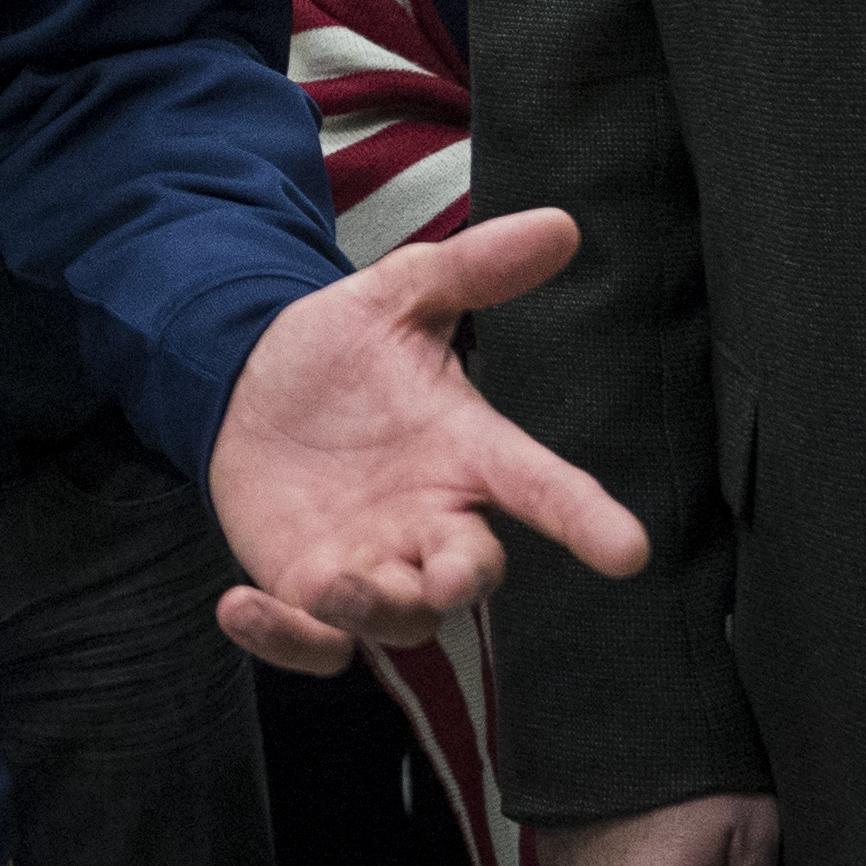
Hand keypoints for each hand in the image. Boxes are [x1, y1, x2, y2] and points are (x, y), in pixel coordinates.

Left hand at [206, 209, 649, 664]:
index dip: (588, 519)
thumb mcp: (400, 296)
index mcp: (467, 453)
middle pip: (470, 574)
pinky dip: (279, 640)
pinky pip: (308, 643)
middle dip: (464, 580)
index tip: (629, 549)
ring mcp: (371, 565)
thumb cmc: (344, 349)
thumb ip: (474, 270)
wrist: (252, 381)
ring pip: (395, 618)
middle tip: (450, 574)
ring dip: (372, 609)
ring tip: (334, 582)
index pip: (542, 487)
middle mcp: (430, 522)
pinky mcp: (307, 591)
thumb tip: (560, 223)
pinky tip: (237, 607)